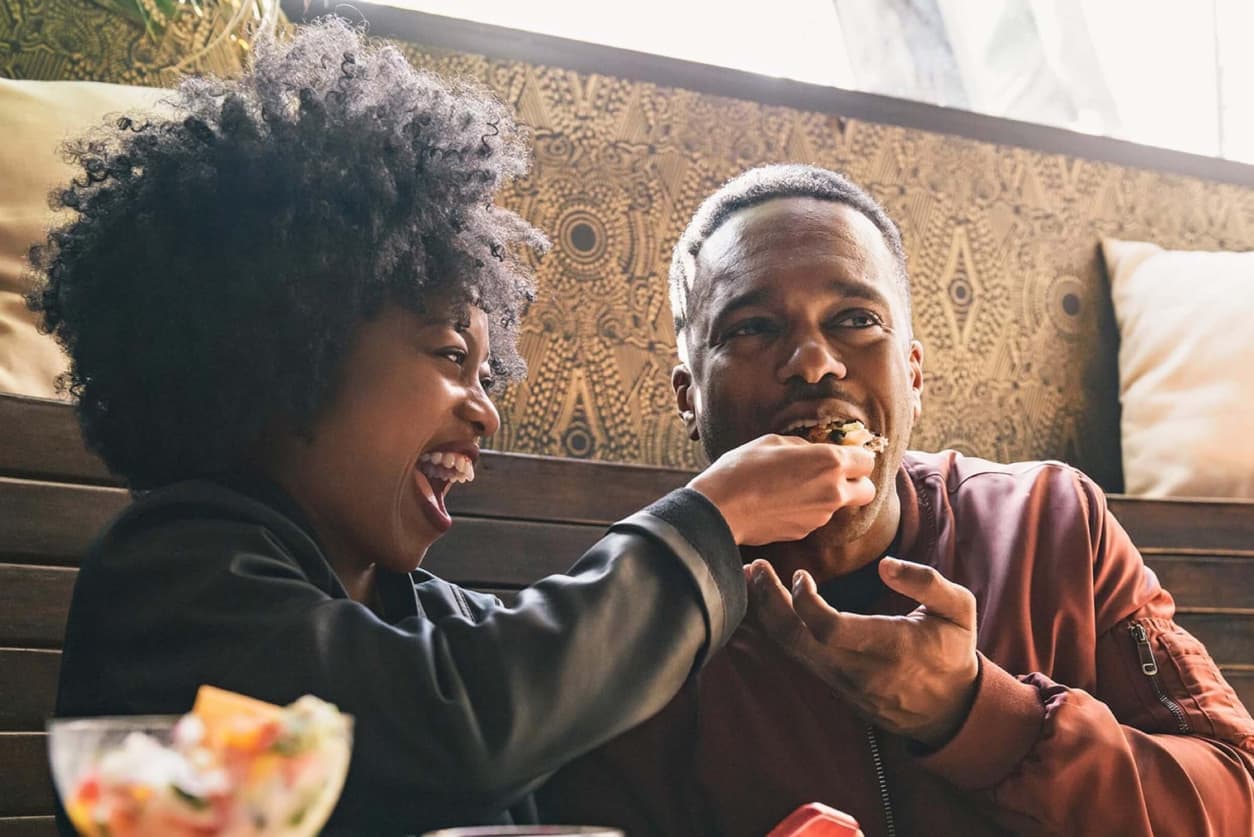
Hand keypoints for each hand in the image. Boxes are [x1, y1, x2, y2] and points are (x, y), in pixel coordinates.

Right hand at [688, 434, 874, 546]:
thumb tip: (813, 451)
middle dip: (857, 482)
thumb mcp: (774, 441)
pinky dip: (808, 509)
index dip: (857, 456)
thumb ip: (804, 446)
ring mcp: (821, 516)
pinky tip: (783, 501)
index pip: (868, 460)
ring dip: (828, 496)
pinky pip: (817, 517)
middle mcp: (833, 491)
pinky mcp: (805, 532)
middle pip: (869, 491)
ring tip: (795, 486)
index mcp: (830, 462)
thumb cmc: (743, 468)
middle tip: (835, 475)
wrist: (721, 508)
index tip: (844, 453)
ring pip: (841, 505)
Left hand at [748, 556, 978, 746]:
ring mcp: (842, 683)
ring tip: (755, 579)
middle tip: (755, 568)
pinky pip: (798, 658)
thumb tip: (885, 566)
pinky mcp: (834, 688)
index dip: (805, 601)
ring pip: (791, 651)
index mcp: (889, 647)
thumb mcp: (959, 610)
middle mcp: (858, 670)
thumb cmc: (952, 651)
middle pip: (796, 640)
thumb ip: (926, 581)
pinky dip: (779, 629)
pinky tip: (771, 604)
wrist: (950, 709)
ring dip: (767, 614)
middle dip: (769, 601)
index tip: (801, 575)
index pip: (829, 629)